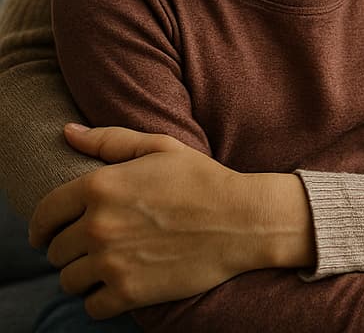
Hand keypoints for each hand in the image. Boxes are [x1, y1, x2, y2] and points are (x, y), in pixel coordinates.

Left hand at [29, 124, 312, 317]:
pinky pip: (92, 307)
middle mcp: (99, 225)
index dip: (42, 227)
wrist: (244, 219)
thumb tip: (67, 132)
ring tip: (106, 269)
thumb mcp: (160, 149)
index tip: (47, 235)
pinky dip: (101, 300)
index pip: (44, 215)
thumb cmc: (204, 179)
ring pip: (69, 280)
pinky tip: (119, 288)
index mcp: (100, 187)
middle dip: (71, 250)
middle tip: (95, 248)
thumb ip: (110, 141)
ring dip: (84, 277)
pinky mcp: (129, 291)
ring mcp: (112, 261)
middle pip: (56, 251)